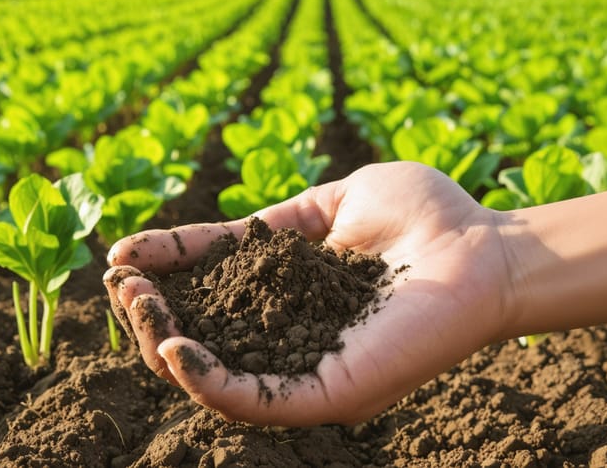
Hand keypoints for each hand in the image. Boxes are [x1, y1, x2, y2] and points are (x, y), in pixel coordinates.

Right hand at [103, 162, 511, 425]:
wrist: (486, 245)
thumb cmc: (423, 216)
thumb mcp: (327, 205)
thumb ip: (268, 226)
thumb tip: (202, 236)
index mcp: (290, 298)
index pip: (212, 292)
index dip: (164, 272)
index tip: (120, 253)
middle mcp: (292, 340)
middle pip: (201, 342)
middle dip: (150, 314)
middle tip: (122, 283)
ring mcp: (310, 370)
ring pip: (215, 377)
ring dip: (163, 344)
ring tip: (136, 304)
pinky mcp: (332, 393)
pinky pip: (255, 400)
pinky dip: (207, 381)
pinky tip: (175, 345)